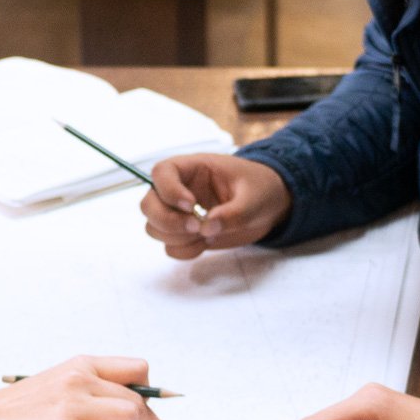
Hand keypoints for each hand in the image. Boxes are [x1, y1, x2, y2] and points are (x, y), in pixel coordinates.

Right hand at [0, 354, 182, 419]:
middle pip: (140, 401)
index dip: (153, 394)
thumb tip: (132, 411)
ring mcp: (71, 406)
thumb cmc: (16, 412)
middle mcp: (80, 380)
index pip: (138, 369)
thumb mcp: (57, 385)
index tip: (160, 417)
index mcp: (81, 365)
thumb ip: (90, 391)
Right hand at [140, 154, 291, 259]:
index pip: (162, 172)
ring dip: (176, 237)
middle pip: (148, 204)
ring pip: (153, 227)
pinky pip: (169, 247)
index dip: (169, 190)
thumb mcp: (255, 198)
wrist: (270, 207)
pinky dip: (184, 251)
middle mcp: (179, 189)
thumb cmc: (261, 190)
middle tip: (197, 227)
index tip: (191, 205)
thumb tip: (207, 227)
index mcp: (193, 168)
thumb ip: (233, 213)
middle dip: (168, 221)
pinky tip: (206, 244)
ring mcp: (179, 213)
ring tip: (206, 235)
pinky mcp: (185, 234)